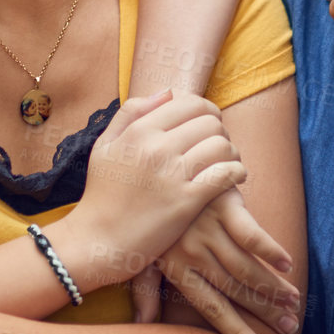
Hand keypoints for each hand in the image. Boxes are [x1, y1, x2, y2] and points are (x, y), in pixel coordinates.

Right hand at [55, 89, 246, 289]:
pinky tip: (234, 177)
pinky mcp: (186, 201)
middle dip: (220, 131)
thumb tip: (167, 93)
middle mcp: (157, 147)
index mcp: (140, 130)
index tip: (208, 123)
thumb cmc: (102, 193)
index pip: (191, 103)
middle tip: (218, 145)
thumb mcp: (105, 145)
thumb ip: (131, 113)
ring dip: (231, 152)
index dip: (207, 111)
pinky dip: (236, 172)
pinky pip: (225, 174)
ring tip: (228, 162)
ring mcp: (172, 174)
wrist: (97, 240)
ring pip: (221, 145)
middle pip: (210, 122)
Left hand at [132, 188, 298, 333]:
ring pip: (246, 267)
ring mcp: (208, 227)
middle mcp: (193, 251)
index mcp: (176, 268)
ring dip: (273, 286)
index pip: (211, 307)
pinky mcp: (223, 203)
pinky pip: (250, 232)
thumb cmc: (151, 215)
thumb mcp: (141, 253)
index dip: (236, 332)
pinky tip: (287, 263)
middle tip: (289, 326)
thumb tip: (142, 324)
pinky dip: (270, 248)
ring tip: (293, 302)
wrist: (157, 164)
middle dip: (265, 311)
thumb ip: (146, 289)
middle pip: (235, 290)